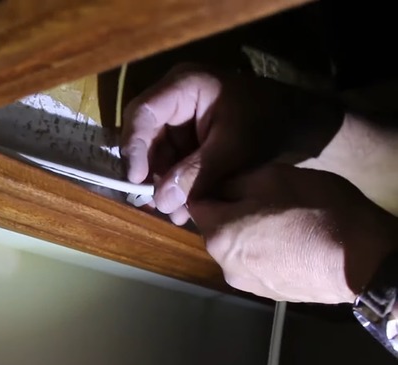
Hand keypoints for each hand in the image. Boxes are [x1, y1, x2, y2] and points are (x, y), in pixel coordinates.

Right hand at [120, 65, 342, 224]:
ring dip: (162, 183)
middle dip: (150, 172)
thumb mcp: (233, 149)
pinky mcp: (184, 134)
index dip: (134, 147)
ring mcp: (177, 115)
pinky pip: (169, 159)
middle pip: (144, 135)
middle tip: (157, 204)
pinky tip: (182, 207)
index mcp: (184, 85)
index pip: (143, 113)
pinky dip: (174, 183)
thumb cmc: (267, 124)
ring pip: (154, 152)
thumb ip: (196, 173)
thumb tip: (161, 201)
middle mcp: (173, 96)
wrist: (298, 124)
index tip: (137, 180)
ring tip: (176, 213)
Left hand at [188, 165, 397, 302]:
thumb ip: (234, 181)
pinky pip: (257, 264)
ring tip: (284, 218)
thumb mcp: (273, 177)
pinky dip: (266, 250)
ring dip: (250, 231)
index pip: (196, 203)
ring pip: (237, 246)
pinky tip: (293, 241)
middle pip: (216, 227)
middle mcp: (223, 265)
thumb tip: (219, 185)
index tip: (235, 176)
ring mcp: (247, 283)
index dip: (212, 185)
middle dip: (232, 209)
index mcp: (217, 234)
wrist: (364, 263)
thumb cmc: (318, 212)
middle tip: (266, 195)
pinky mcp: (270, 294)